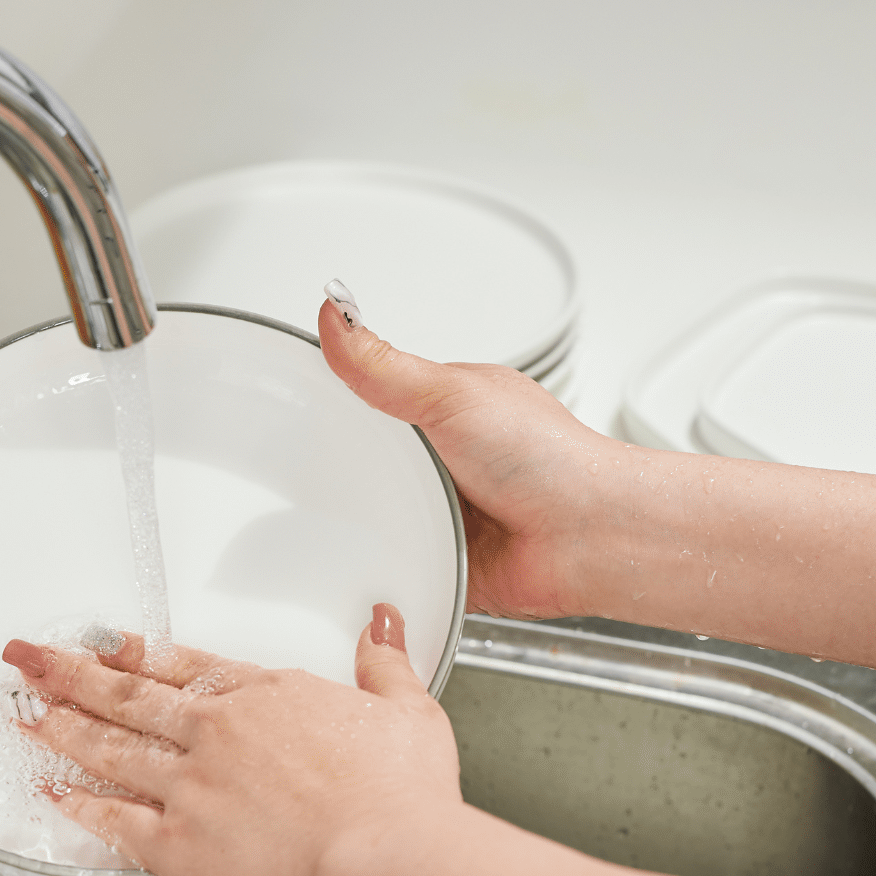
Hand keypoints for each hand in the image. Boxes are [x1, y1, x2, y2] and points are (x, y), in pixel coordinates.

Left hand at [2, 605, 463, 875]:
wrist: (386, 860)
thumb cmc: (402, 798)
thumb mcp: (408, 711)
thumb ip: (385, 663)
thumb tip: (383, 625)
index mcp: (266, 696)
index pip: (182, 664)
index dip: (134, 651)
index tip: (100, 642)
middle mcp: (217, 734)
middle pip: (126, 694)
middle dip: (67, 673)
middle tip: (26, 659)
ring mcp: (191, 787)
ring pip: (109, 748)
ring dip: (59, 727)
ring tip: (23, 713)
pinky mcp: (180, 845)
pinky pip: (113, 820)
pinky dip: (77, 804)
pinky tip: (50, 792)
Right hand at [321, 294, 632, 620]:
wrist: (587, 539)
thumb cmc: (548, 460)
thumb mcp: (452, 394)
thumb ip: (383, 364)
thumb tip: (336, 313)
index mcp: (450, 408)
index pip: (374, 396)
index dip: (335, 399)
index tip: (288, 399)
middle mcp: (447, 459)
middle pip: (368, 458)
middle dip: (344, 466)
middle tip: (306, 468)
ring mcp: (445, 511)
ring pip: (376, 513)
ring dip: (363, 519)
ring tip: (337, 515)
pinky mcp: (444, 560)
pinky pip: (394, 562)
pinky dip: (383, 562)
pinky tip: (370, 557)